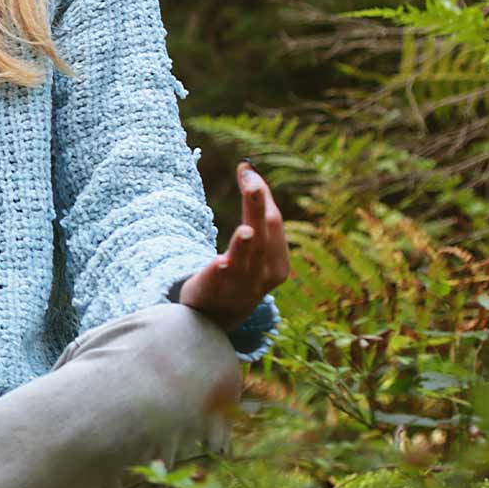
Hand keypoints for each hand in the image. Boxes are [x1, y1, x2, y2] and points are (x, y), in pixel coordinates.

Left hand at [177, 160, 290, 331]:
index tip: (246, 168)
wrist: (217, 319)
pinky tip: (218, 263)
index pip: (273, 223)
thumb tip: (248, 169)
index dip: (262, 194)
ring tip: (245, 231)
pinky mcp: (211, 294)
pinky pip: (216, 284)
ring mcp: (237, 287)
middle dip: (256, 207)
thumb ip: (255, 216)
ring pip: (243, 264)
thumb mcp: (255, 248)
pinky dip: (218, 273)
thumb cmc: (239, 274)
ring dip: (244, 247)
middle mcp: (261, 275)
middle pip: (261, 237)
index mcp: (277, 262)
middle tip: (251, 181)